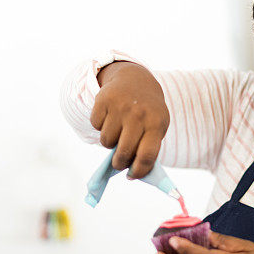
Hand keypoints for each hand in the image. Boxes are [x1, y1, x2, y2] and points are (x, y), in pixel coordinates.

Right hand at [91, 61, 169, 178]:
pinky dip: (100, 126)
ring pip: (106, 141)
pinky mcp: (103, 100)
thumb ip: (147, 148)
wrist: (135, 78)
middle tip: (118, 163)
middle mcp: (138, 115)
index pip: (147, 155)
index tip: (132, 175)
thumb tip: (131, 174)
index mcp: (156, 124)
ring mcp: (120, 107)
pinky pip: (96, 126)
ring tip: (117, 131)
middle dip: (119, 163)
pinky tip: (110, 117)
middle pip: (124, 152)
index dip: (138, 170)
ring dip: (109, 142)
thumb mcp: (156, 126)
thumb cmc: (148, 112)